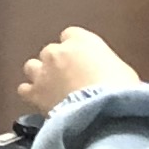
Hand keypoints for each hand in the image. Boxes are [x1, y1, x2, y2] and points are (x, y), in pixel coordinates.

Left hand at [10, 26, 139, 123]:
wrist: (102, 113)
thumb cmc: (119, 91)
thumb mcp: (123, 72)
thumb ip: (107, 67)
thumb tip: (109, 76)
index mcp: (82, 41)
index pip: (71, 35)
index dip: (76, 49)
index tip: (81, 60)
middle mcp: (58, 51)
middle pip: (51, 51)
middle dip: (57, 64)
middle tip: (69, 80)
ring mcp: (43, 71)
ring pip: (32, 66)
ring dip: (40, 75)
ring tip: (52, 89)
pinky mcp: (34, 92)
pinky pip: (24, 89)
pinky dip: (31, 94)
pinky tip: (41, 102)